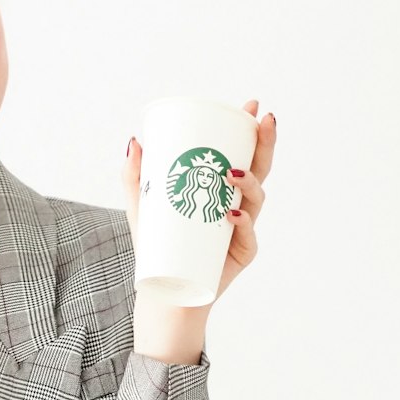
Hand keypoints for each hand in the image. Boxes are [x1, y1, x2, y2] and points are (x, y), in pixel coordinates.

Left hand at [122, 100, 275, 306]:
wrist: (164, 292)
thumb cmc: (157, 248)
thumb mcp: (143, 208)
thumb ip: (135, 177)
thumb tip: (134, 140)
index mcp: (222, 190)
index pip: (244, 155)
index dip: (253, 132)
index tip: (253, 107)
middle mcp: (239, 206)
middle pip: (261, 170)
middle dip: (265, 144)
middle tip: (263, 123)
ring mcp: (242, 230)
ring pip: (257, 200)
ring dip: (250, 183)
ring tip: (233, 174)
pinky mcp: (241, 254)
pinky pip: (247, 236)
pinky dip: (242, 224)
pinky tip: (233, 214)